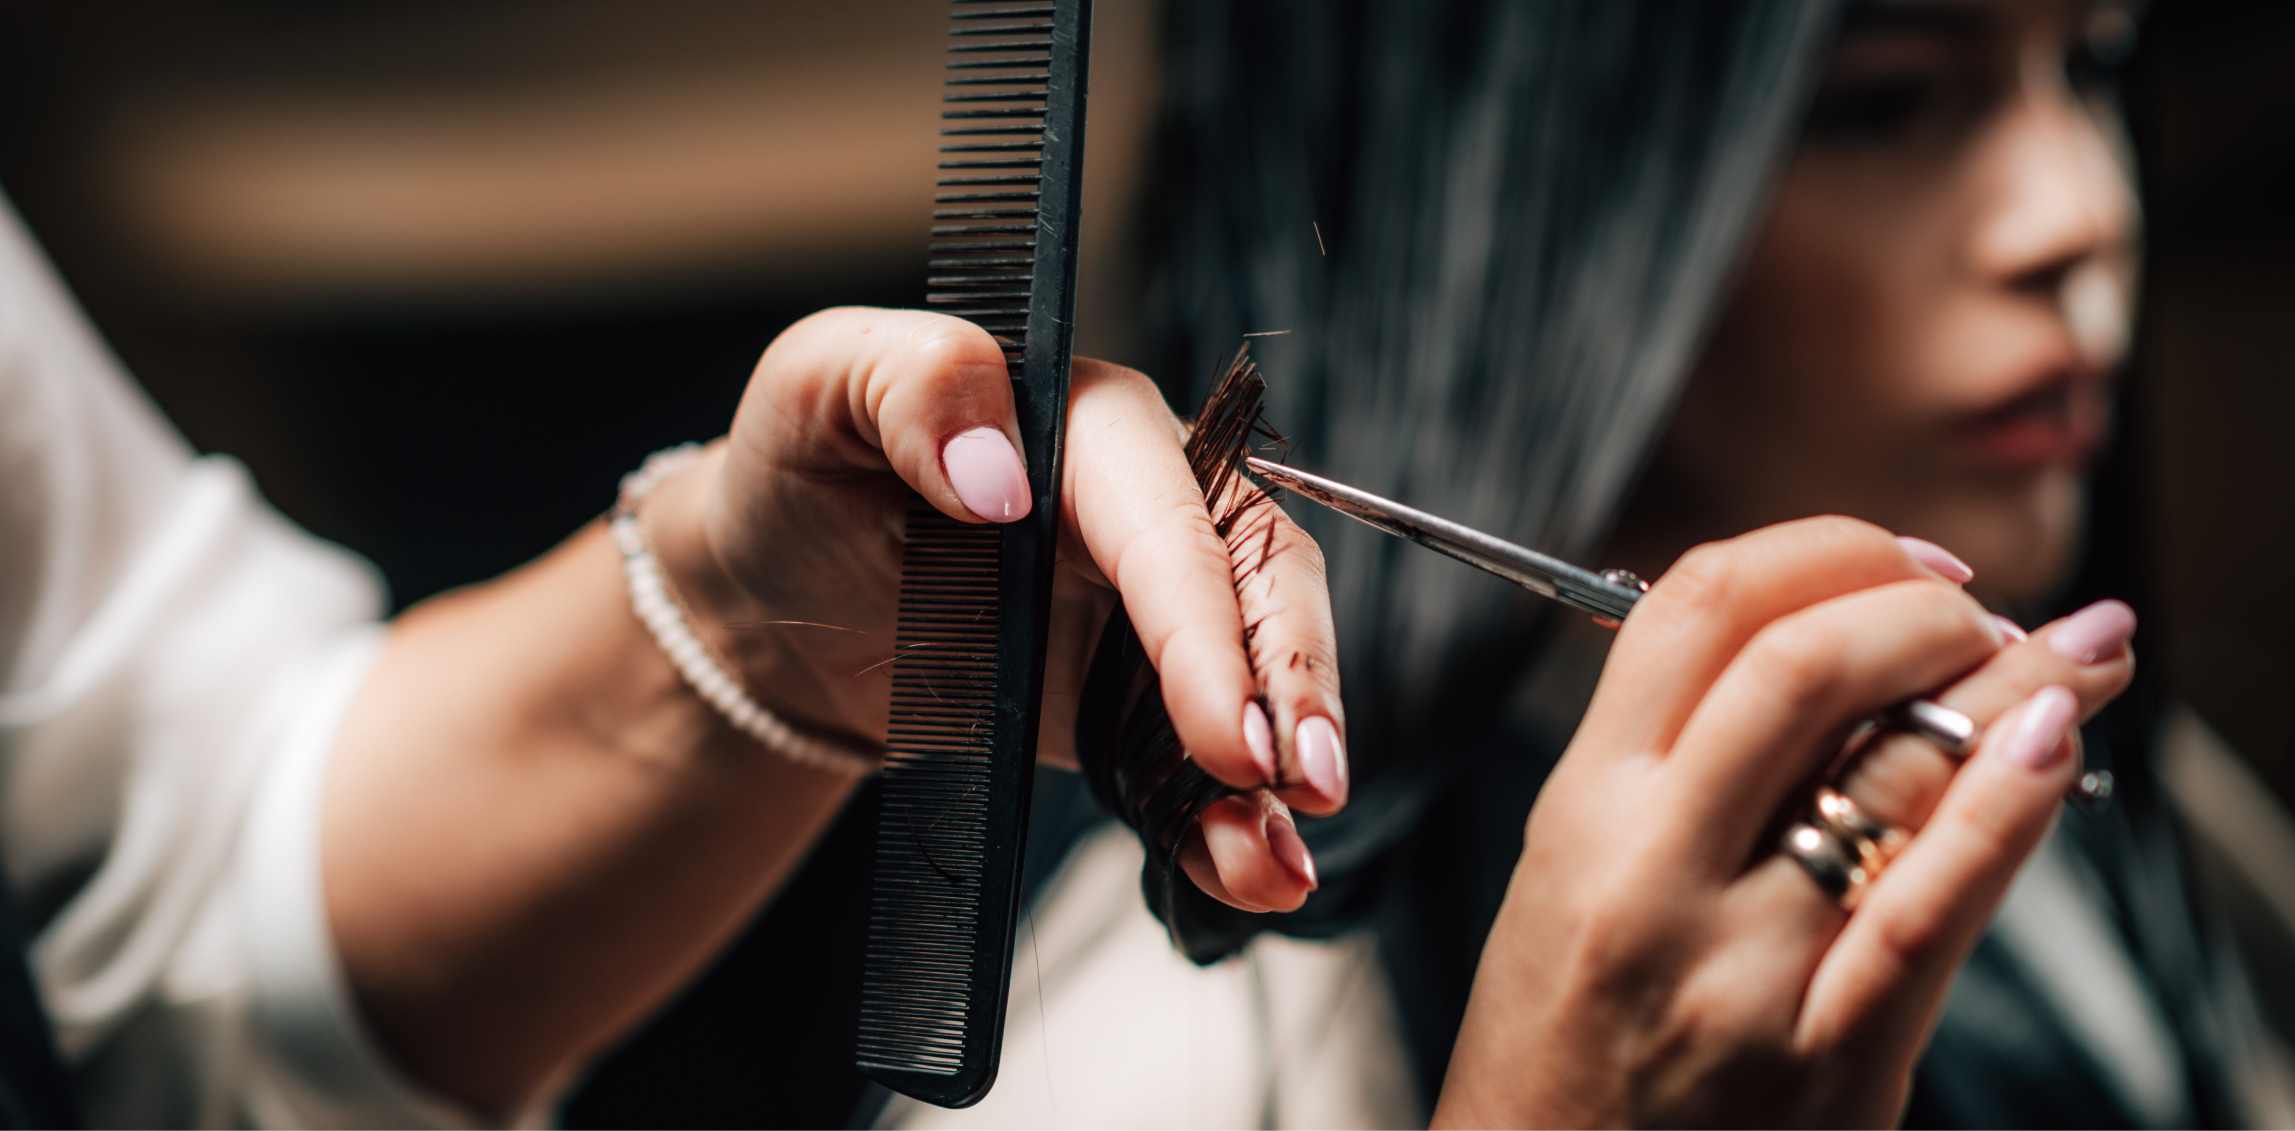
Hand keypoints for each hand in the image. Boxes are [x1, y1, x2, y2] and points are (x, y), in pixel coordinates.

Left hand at [653, 307, 1341, 909]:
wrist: (776, 596)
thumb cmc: (803, 470)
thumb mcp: (815, 383)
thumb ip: (913, 382)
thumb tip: (996, 475)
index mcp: (1089, 423)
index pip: (1172, 519)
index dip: (1207, 625)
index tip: (1226, 729)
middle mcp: (1146, 507)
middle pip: (1261, 582)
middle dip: (1295, 684)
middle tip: (1305, 784)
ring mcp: (1149, 612)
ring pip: (1259, 675)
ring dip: (1282, 771)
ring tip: (1282, 864)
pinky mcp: (1133, 700)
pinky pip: (1197, 760)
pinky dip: (1226, 822)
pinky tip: (1251, 873)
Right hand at [1434, 517, 2135, 1127]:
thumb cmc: (1559, 1045)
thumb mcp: (1570, 871)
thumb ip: (1671, 758)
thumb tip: (1827, 640)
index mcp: (1580, 814)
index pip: (1694, 611)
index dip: (1817, 551)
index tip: (1888, 559)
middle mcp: (1653, 875)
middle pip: (1803, 663)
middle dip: (1920, 602)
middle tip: (1976, 604)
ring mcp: (1745, 968)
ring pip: (1892, 766)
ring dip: (2012, 680)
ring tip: (2075, 645)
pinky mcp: (1831, 1056)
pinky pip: (1936, 902)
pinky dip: (2009, 803)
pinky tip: (2054, 743)